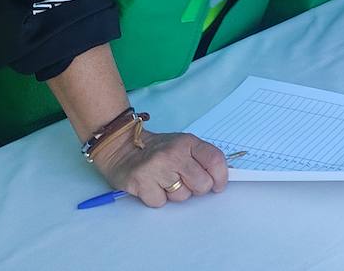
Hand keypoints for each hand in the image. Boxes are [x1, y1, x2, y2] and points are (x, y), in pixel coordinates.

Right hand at [91, 128, 227, 207]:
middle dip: (197, 189)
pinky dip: (157, 198)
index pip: (215, 160)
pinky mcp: (141, 182)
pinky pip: (161, 202)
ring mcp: (157, 168)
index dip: (221, 177)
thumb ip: (201, 158)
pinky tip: (151, 185)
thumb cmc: (156, 150)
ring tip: (164, 180)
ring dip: (174, 193)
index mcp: (188, 142)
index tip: (218, 185)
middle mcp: (174, 153)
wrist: (121, 148)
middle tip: (185, 182)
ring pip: (182, 196)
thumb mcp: (182, 145)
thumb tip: (222, 176)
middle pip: (202, 184)